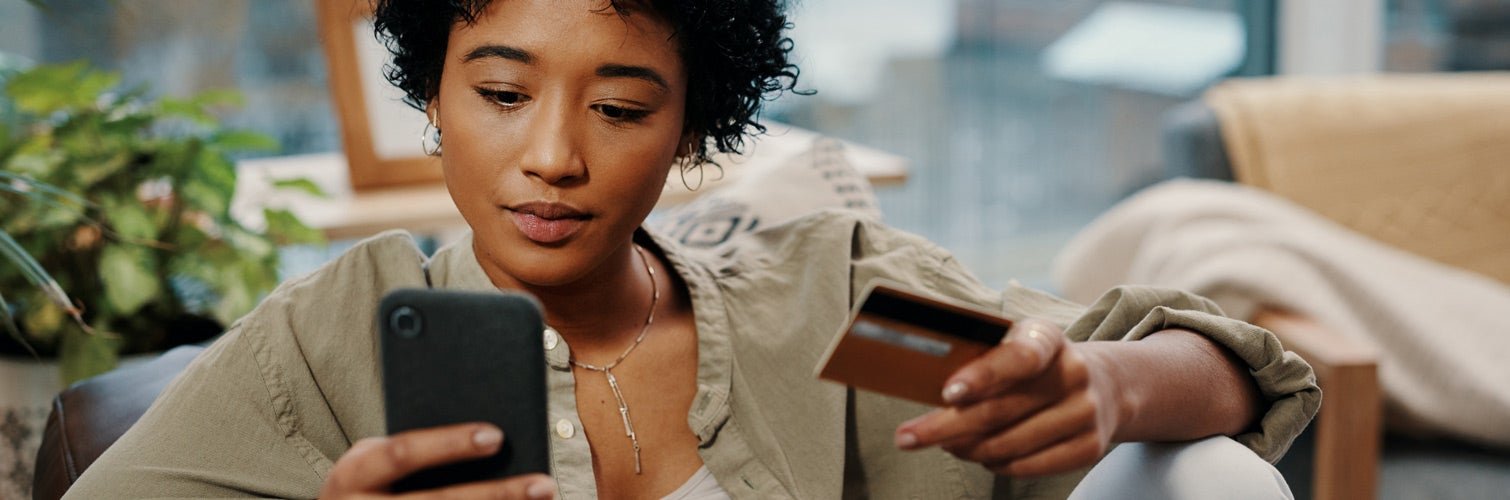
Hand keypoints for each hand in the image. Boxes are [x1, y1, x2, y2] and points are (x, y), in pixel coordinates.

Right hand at [320, 422, 555, 498]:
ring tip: (544, 497)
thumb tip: (489, 433)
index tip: (496, 436)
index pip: (403, 453)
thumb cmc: (369, 484)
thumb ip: (412, 449)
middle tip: (543, 483)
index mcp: (352, 474)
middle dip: (496, 493)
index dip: (448, 444)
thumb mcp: (373, 463)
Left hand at [893, 320, 1123, 476]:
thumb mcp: (1015, 346)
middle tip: (906, 437)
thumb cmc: (1035, 366)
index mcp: (1047, 338)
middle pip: (999, 410)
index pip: (1017, 357)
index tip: (947, 394)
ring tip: (946, 443)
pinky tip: (980, 455)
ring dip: (967, 449)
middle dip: (945, 427)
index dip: (982, 376)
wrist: (1104, 385)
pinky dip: (995, 464)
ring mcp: (1085, 412)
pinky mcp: (1089, 447)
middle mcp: (1073, 372)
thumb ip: (981, 359)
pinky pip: (1028, 466)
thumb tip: (925, 384)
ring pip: (1009, 444)